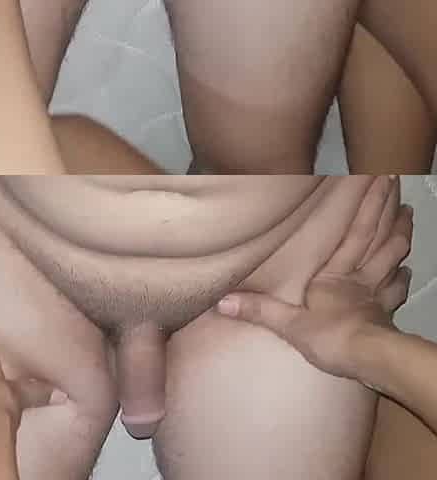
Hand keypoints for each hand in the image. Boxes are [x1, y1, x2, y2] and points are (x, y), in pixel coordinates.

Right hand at [217, 178, 412, 379]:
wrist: (370, 361)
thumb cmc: (331, 337)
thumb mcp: (288, 324)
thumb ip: (257, 310)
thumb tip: (221, 301)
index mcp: (336, 274)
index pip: (356, 232)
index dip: (368, 205)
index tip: (378, 178)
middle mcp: (359, 277)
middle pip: (378, 237)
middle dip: (387, 209)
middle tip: (397, 185)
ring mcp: (376, 294)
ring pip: (392, 256)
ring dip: (400, 234)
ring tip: (408, 215)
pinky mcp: (385, 313)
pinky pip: (396, 289)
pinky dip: (402, 277)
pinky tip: (407, 270)